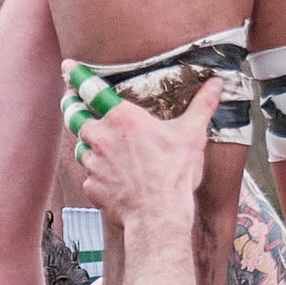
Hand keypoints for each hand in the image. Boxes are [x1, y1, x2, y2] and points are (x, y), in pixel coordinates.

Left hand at [74, 75, 221, 230]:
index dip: (76, 75)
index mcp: (122, 118)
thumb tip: (218, 83)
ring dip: (88, 145)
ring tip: (100, 147)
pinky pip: (89, 177)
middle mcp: (102, 137)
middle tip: (73, 103)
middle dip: (73, 108)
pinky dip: (97, 176)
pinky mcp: (92, 187)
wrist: (159, 217)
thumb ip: (203, 106)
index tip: (68, 66)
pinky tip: (112, 179)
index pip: (90, 88)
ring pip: (81, 147)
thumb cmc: (174, 175)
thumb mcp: (192, 135)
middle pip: (75, 116)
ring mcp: (94, 163)